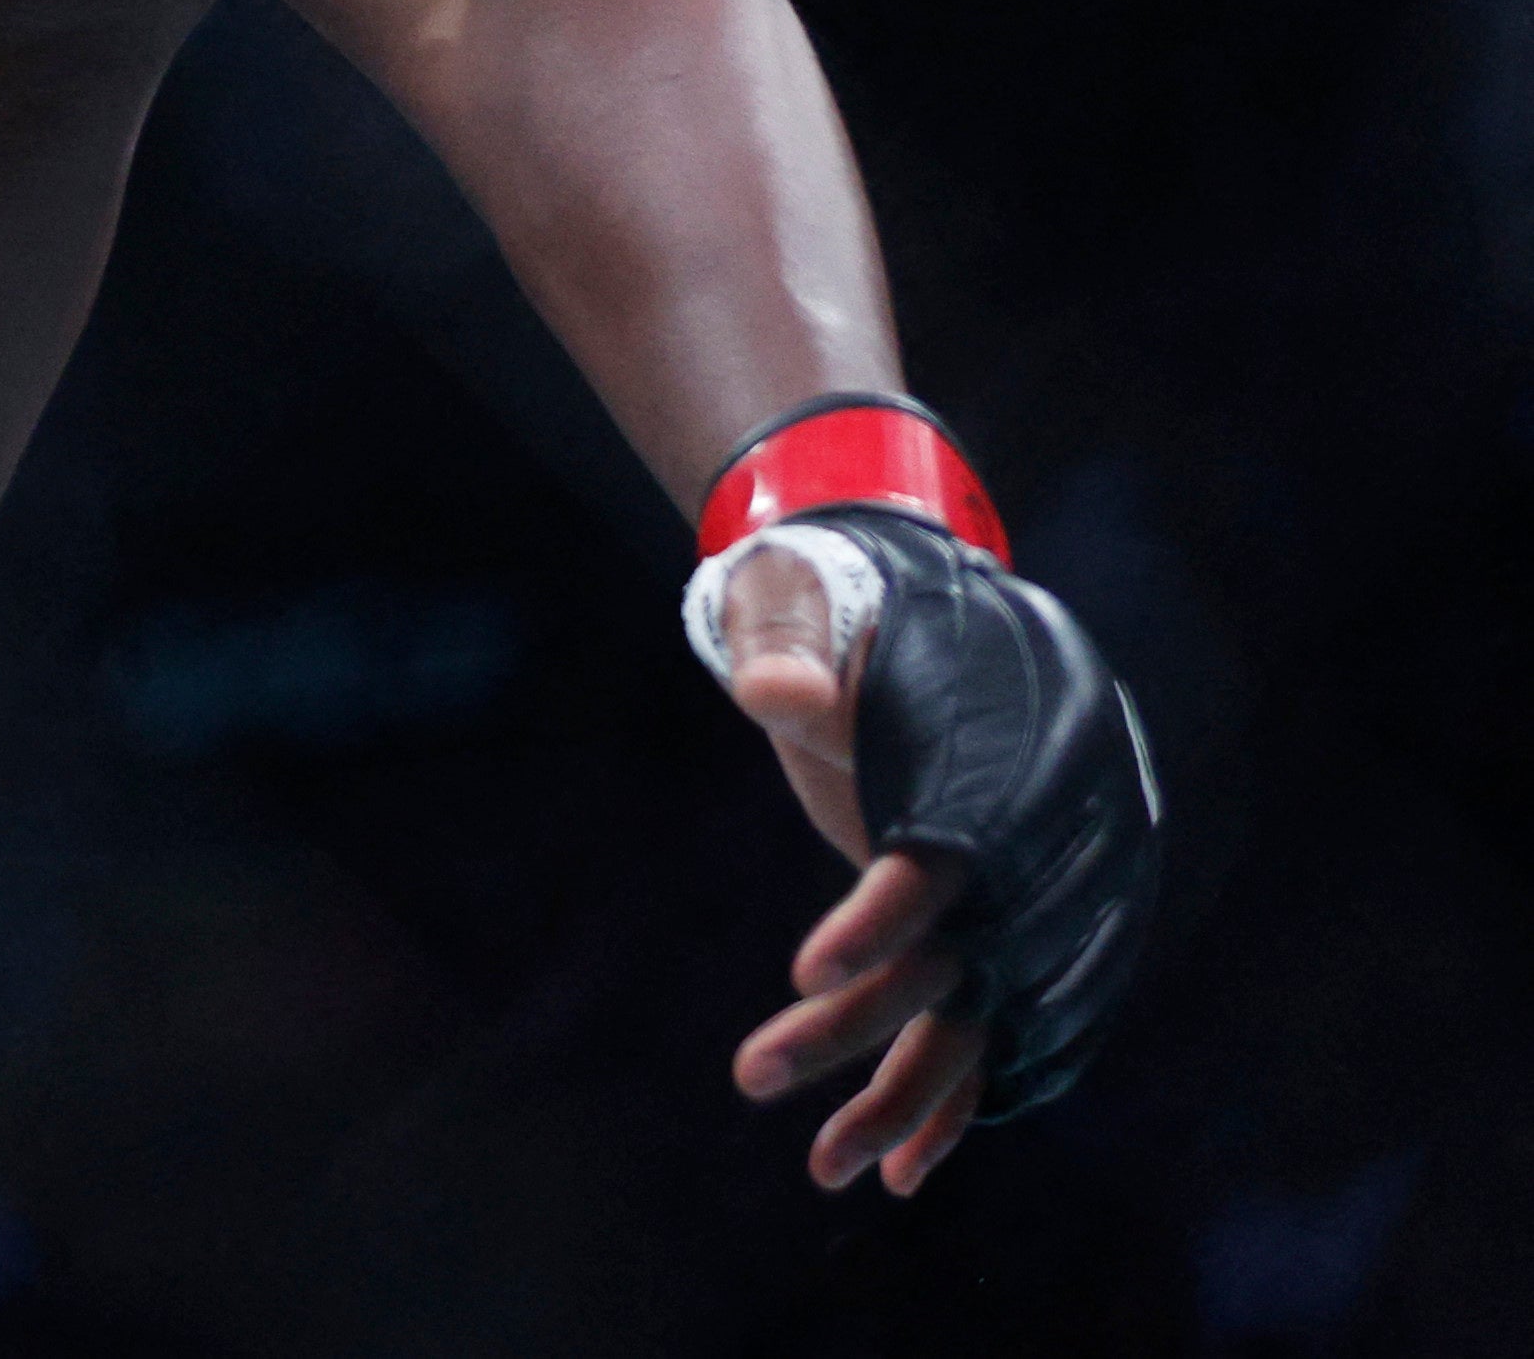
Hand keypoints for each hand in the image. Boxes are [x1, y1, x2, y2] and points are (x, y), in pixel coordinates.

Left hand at [714, 539, 981, 1193]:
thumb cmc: (844, 606)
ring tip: (825, 1171)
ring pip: (974, 1015)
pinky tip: (894, 1168)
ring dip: (905, 1094)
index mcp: (993, 762)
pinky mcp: (985, 925)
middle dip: (862, 1025)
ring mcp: (1014, 894)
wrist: (910, 616)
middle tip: (750, 1073)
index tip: (806, 969)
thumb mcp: (802, 604)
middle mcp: (1025, 843)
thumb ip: (787, 645)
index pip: (947, 857)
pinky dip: (947, 1096)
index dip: (883, 916)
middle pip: (956, 957)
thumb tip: (773, 693)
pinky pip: (982, 1027)